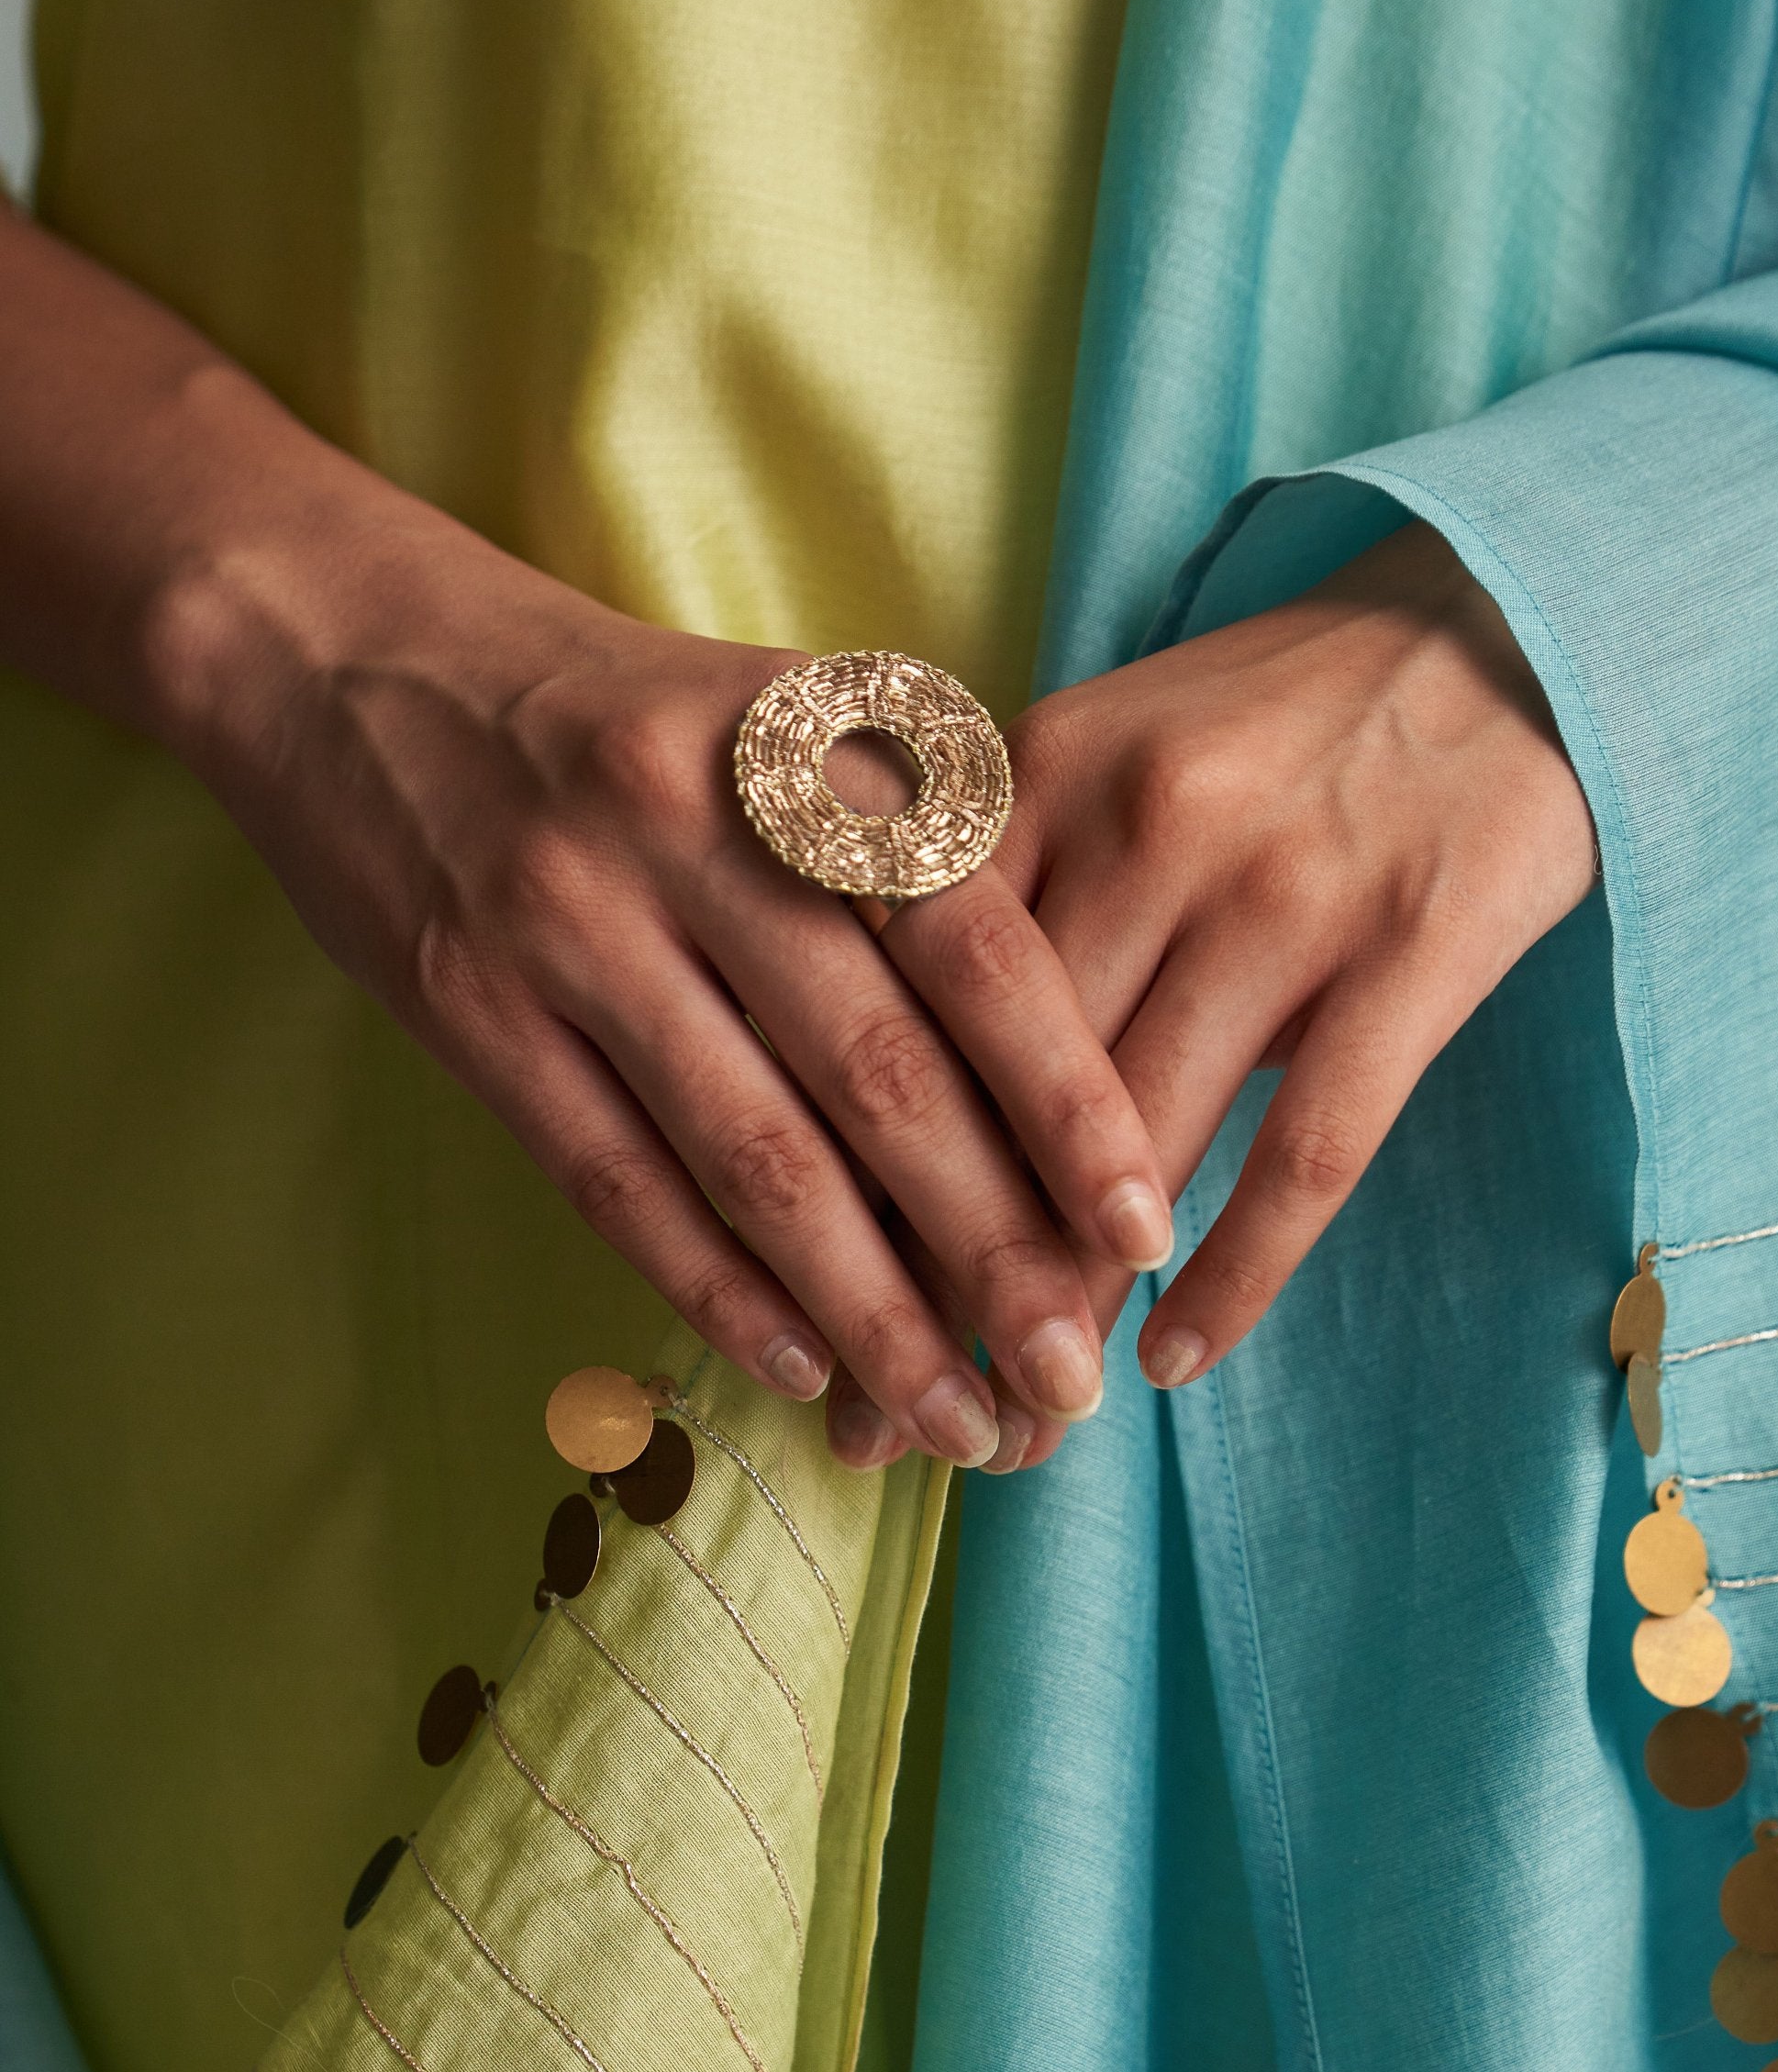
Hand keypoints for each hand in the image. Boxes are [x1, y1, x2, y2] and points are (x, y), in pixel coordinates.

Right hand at [0, 202, 1174, 1467]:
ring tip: (954, 1421)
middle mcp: (694, 826)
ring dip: (869, 1312)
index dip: (1067, 1098)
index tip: (1142, 1230)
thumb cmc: (620, 714)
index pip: (976, 942)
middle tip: (1070, 1379)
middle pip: (879, 1076)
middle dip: (990, 1250)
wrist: (341, 650)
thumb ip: (913, 844)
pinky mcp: (469, 1006)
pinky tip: (805, 1372)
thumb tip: (1077, 1052)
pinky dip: (720, 1290)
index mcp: (802, 742)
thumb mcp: (780, 714)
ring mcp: (571, 920)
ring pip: (755, 1156)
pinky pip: (620, 1181)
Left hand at [840, 523, 1595, 1471]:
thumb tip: (879, 1114)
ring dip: (1078, 1307)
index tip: (814, 1310)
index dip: (858, 1180)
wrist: (1499, 624)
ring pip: (1142, 1145)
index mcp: (1038, 774)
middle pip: (1008, 1101)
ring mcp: (1289, 889)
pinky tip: (1176, 1358)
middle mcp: (1150, 826)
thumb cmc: (1267, 724)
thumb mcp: (1098, 760)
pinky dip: (1234, 1270)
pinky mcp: (1417, 946)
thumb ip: (990, 902)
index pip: (913, 1012)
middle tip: (897, 1419)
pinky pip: (1306, 1150)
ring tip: (1027, 1423)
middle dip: (947, 1281)